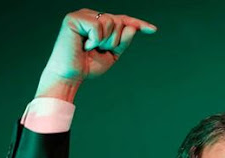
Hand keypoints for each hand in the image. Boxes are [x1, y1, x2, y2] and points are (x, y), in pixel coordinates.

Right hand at [36, 9, 156, 99]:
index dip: (138, 24)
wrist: (71, 76)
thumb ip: (123, 41)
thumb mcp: (112, 54)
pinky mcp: (73, 18)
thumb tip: (132, 28)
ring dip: (105, 41)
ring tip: (91, 48)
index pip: (123, 20)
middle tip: (99, 50)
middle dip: (115, 40)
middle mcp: (91, 16)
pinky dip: (95, 39)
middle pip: (119, 21)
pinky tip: (85, 45)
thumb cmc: (88, 66)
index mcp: (100, 23)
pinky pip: (98, 25)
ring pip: (110, 22)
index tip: (153, 30)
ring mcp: (82, 15)